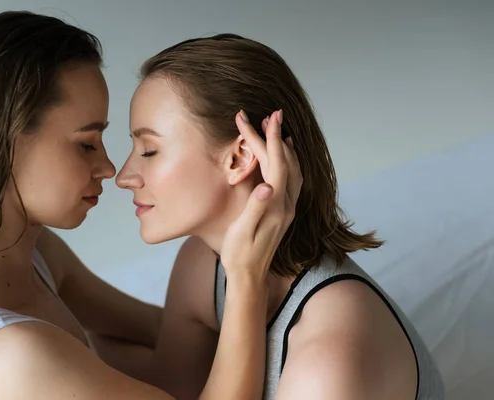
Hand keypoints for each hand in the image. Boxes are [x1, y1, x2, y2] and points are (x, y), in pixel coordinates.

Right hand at [220, 109, 302, 281]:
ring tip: (276, 129)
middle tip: (270, 114)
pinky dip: (289, 161)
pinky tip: (283, 157)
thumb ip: (255, 208)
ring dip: (285, 147)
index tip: (261, 118)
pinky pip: (292, 179)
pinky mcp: (284, 212)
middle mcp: (287, 205)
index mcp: (276, 207)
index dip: (268, 140)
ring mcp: (287, 208)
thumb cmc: (240, 255)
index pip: (275, 165)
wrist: (249, 277)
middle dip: (277, 136)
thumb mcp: (243, 233)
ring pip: (293, 169)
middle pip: (286, 162)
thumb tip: (266, 186)